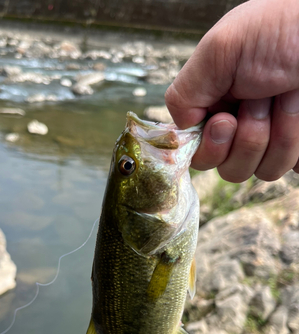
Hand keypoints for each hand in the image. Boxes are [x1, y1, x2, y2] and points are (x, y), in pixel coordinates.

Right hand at [165, 0, 298, 181]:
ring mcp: (272, 138)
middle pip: (229, 168)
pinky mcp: (297, 147)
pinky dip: (297, 144)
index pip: (198, 152)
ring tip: (288, 97)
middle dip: (249, 138)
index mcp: (217, 106)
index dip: (211, 145)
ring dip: (279, 136)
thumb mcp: (219, 50)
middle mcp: (241, 126)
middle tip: (262, 100)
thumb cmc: (281, 28)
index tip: (226, 121)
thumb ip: (183, 93)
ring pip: (263, 171)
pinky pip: (290, 169)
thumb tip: (180, 129)